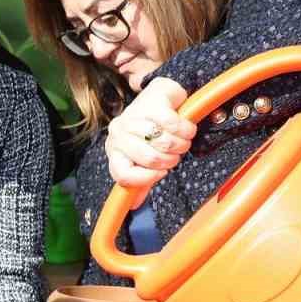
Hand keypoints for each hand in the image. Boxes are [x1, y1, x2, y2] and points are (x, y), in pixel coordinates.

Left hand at [105, 77, 197, 197]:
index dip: (146, 178)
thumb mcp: (144, 157)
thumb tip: (134, 205)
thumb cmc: (153, 130)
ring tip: (180, 139)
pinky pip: (174, 125)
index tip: (161, 173)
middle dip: (170, 159)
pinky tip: (185, 128)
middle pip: (150, 159)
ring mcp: (133, 115)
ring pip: (164, 142)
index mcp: (114, 148)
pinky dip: (186, 130)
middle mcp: (119, 131)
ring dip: (180, 144)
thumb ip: (140, 180)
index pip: (123, 174)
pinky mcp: (152, 102)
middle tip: (174, 153)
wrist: (162, 96)